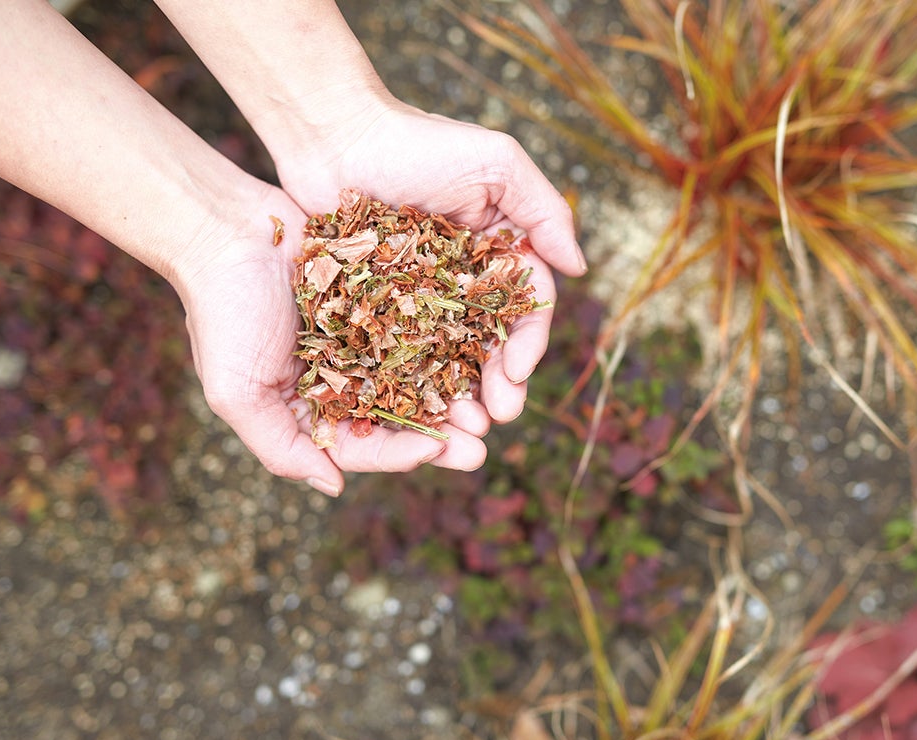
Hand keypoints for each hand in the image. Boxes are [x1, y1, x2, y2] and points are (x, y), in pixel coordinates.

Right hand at [176, 188, 490, 496]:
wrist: (224, 228)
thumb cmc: (221, 312)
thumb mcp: (236, 392)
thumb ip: (279, 446)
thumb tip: (333, 488)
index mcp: (313, 410)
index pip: (363, 446)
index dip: (399, 454)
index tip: (433, 452)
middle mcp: (346, 379)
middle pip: (402, 418)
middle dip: (443, 436)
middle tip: (482, 446)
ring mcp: (368, 339)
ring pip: (422, 374)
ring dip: (456, 393)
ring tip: (490, 404)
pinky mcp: (384, 297)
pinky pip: (425, 323)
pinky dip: (451, 338)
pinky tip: (481, 347)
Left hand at [275, 101, 586, 426]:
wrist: (336, 136)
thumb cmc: (418, 141)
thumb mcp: (497, 162)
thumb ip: (545, 209)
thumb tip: (580, 269)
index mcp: (500, 252)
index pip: (526, 307)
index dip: (528, 343)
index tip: (518, 371)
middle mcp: (465, 282)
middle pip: (492, 344)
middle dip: (501, 384)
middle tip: (499, 416)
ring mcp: (421, 298)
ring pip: (449, 359)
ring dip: (461, 396)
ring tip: (463, 427)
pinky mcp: (377, 308)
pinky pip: (399, 354)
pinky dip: (412, 385)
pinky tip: (416, 413)